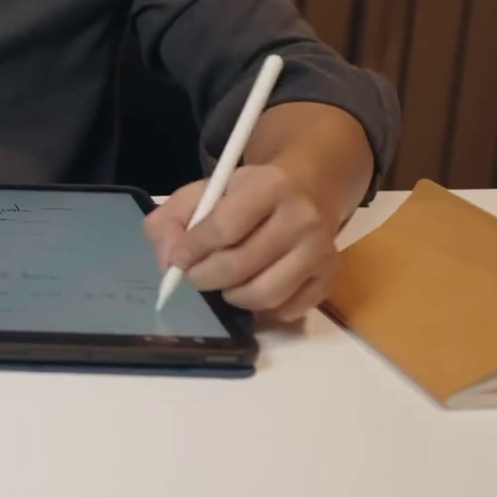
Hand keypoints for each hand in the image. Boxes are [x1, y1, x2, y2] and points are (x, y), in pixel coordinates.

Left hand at [143, 164, 339, 320]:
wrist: (309, 186)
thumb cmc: (250, 191)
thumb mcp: (208, 189)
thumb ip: (173, 218)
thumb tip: (167, 261)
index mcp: (270, 185)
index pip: (223, 228)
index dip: (192, 249)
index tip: (178, 259)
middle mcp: (302, 217)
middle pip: (240, 266)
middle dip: (204, 278)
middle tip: (194, 276)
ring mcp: (321, 250)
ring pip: (264, 295)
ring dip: (232, 296)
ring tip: (224, 283)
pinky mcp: (330, 277)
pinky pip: (286, 310)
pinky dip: (261, 308)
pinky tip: (252, 286)